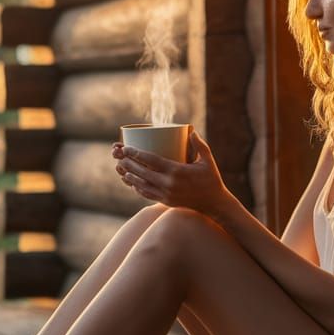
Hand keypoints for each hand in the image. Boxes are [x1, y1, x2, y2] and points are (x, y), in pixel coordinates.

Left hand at [111, 127, 229, 218]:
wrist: (214, 203)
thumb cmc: (211, 179)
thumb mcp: (208, 160)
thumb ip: (200, 145)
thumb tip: (191, 131)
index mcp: (177, 171)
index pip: (151, 160)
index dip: (136, 154)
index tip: (127, 148)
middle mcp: (169, 183)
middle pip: (142, 172)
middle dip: (128, 163)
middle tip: (119, 155)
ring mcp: (166, 194)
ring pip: (141, 185)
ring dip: (129, 176)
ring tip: (120, 167)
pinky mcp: (165, 201)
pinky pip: (147, 194)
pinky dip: (137, 188)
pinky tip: (131, 182)